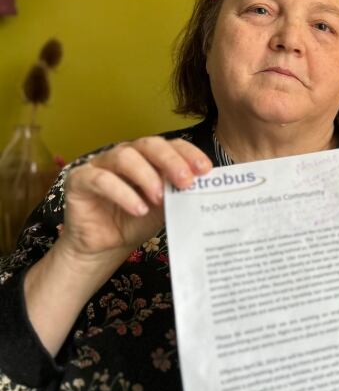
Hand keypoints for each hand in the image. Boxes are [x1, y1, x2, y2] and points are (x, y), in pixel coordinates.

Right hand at [58, 136, 211, 269]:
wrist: (106, 246)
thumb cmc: (137, 221)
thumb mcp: (165, 206)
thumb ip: (179, 192)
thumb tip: (206, 185)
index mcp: (149, 157)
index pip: (171, 144)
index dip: (188, 153)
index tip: (206, 170)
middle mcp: (125, 154)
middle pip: (148, 144)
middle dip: (171, 160)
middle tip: (185, 181)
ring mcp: (101, 164)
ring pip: (125, 157)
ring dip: (146, 176)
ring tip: (160, 199)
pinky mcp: (80, 180)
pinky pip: (102, 180)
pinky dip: (123, 193)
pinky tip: (138, 209)